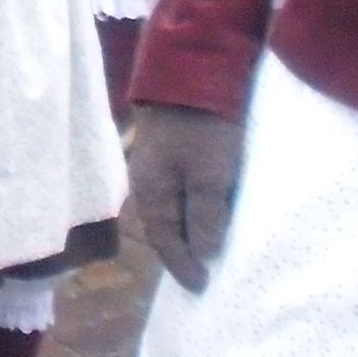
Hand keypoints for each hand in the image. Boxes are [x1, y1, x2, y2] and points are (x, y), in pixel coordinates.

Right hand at [129, 104, 243, 294]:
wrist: (192, 70)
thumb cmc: (202, 128)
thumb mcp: (210, 176)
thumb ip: (205, 218)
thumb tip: (203, 256)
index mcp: (150, 193)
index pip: (164, 242)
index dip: (184, 266)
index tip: (203, 287)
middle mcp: (146, 182)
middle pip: (165, 227)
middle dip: (184, 251)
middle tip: (206, 272)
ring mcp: (156, 164)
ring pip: (173, 208)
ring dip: (190, 227)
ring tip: (211, 244)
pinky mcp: (171, 149)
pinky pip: (180, 189)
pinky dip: (194, 206)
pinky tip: (209, 208)